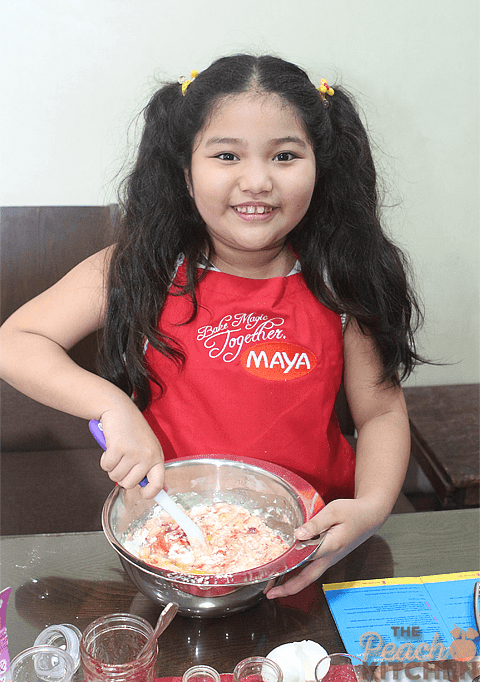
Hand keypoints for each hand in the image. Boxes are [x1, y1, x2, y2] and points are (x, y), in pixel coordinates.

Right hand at [97, 405, 164, 497]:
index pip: (158, 483)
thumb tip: (145, 488)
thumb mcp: (147, 446)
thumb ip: (147, 465)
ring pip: (116, 477)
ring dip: (112, 467)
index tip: (142, 494)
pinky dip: (105, 460)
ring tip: (117, 452)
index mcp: (157, 456)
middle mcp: (148, 456)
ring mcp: (133, 453)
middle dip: (122, 476)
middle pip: (130, 484)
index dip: (149, 493)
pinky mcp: (118, 449)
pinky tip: (110, 448)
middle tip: (122, 461)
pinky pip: (106, 467)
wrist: (119, 409)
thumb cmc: (132, 429)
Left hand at [265, 497, 387, 598]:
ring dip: (290, 584)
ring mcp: (329, 559)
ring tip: (271, 588)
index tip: (272, 567)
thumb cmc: (353, 513)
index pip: (305, 557)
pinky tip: (286, 574)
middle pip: (306, 578)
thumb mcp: (334, 511)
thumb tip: (298, 534)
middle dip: (287, 588)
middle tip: (269, 595)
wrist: (370, 518)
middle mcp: (329, 558)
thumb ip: (316, 523)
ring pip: (308, 576)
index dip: (288, 562)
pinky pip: (311, 569)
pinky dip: (297, 574)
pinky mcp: (328, 557)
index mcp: (330, 546)